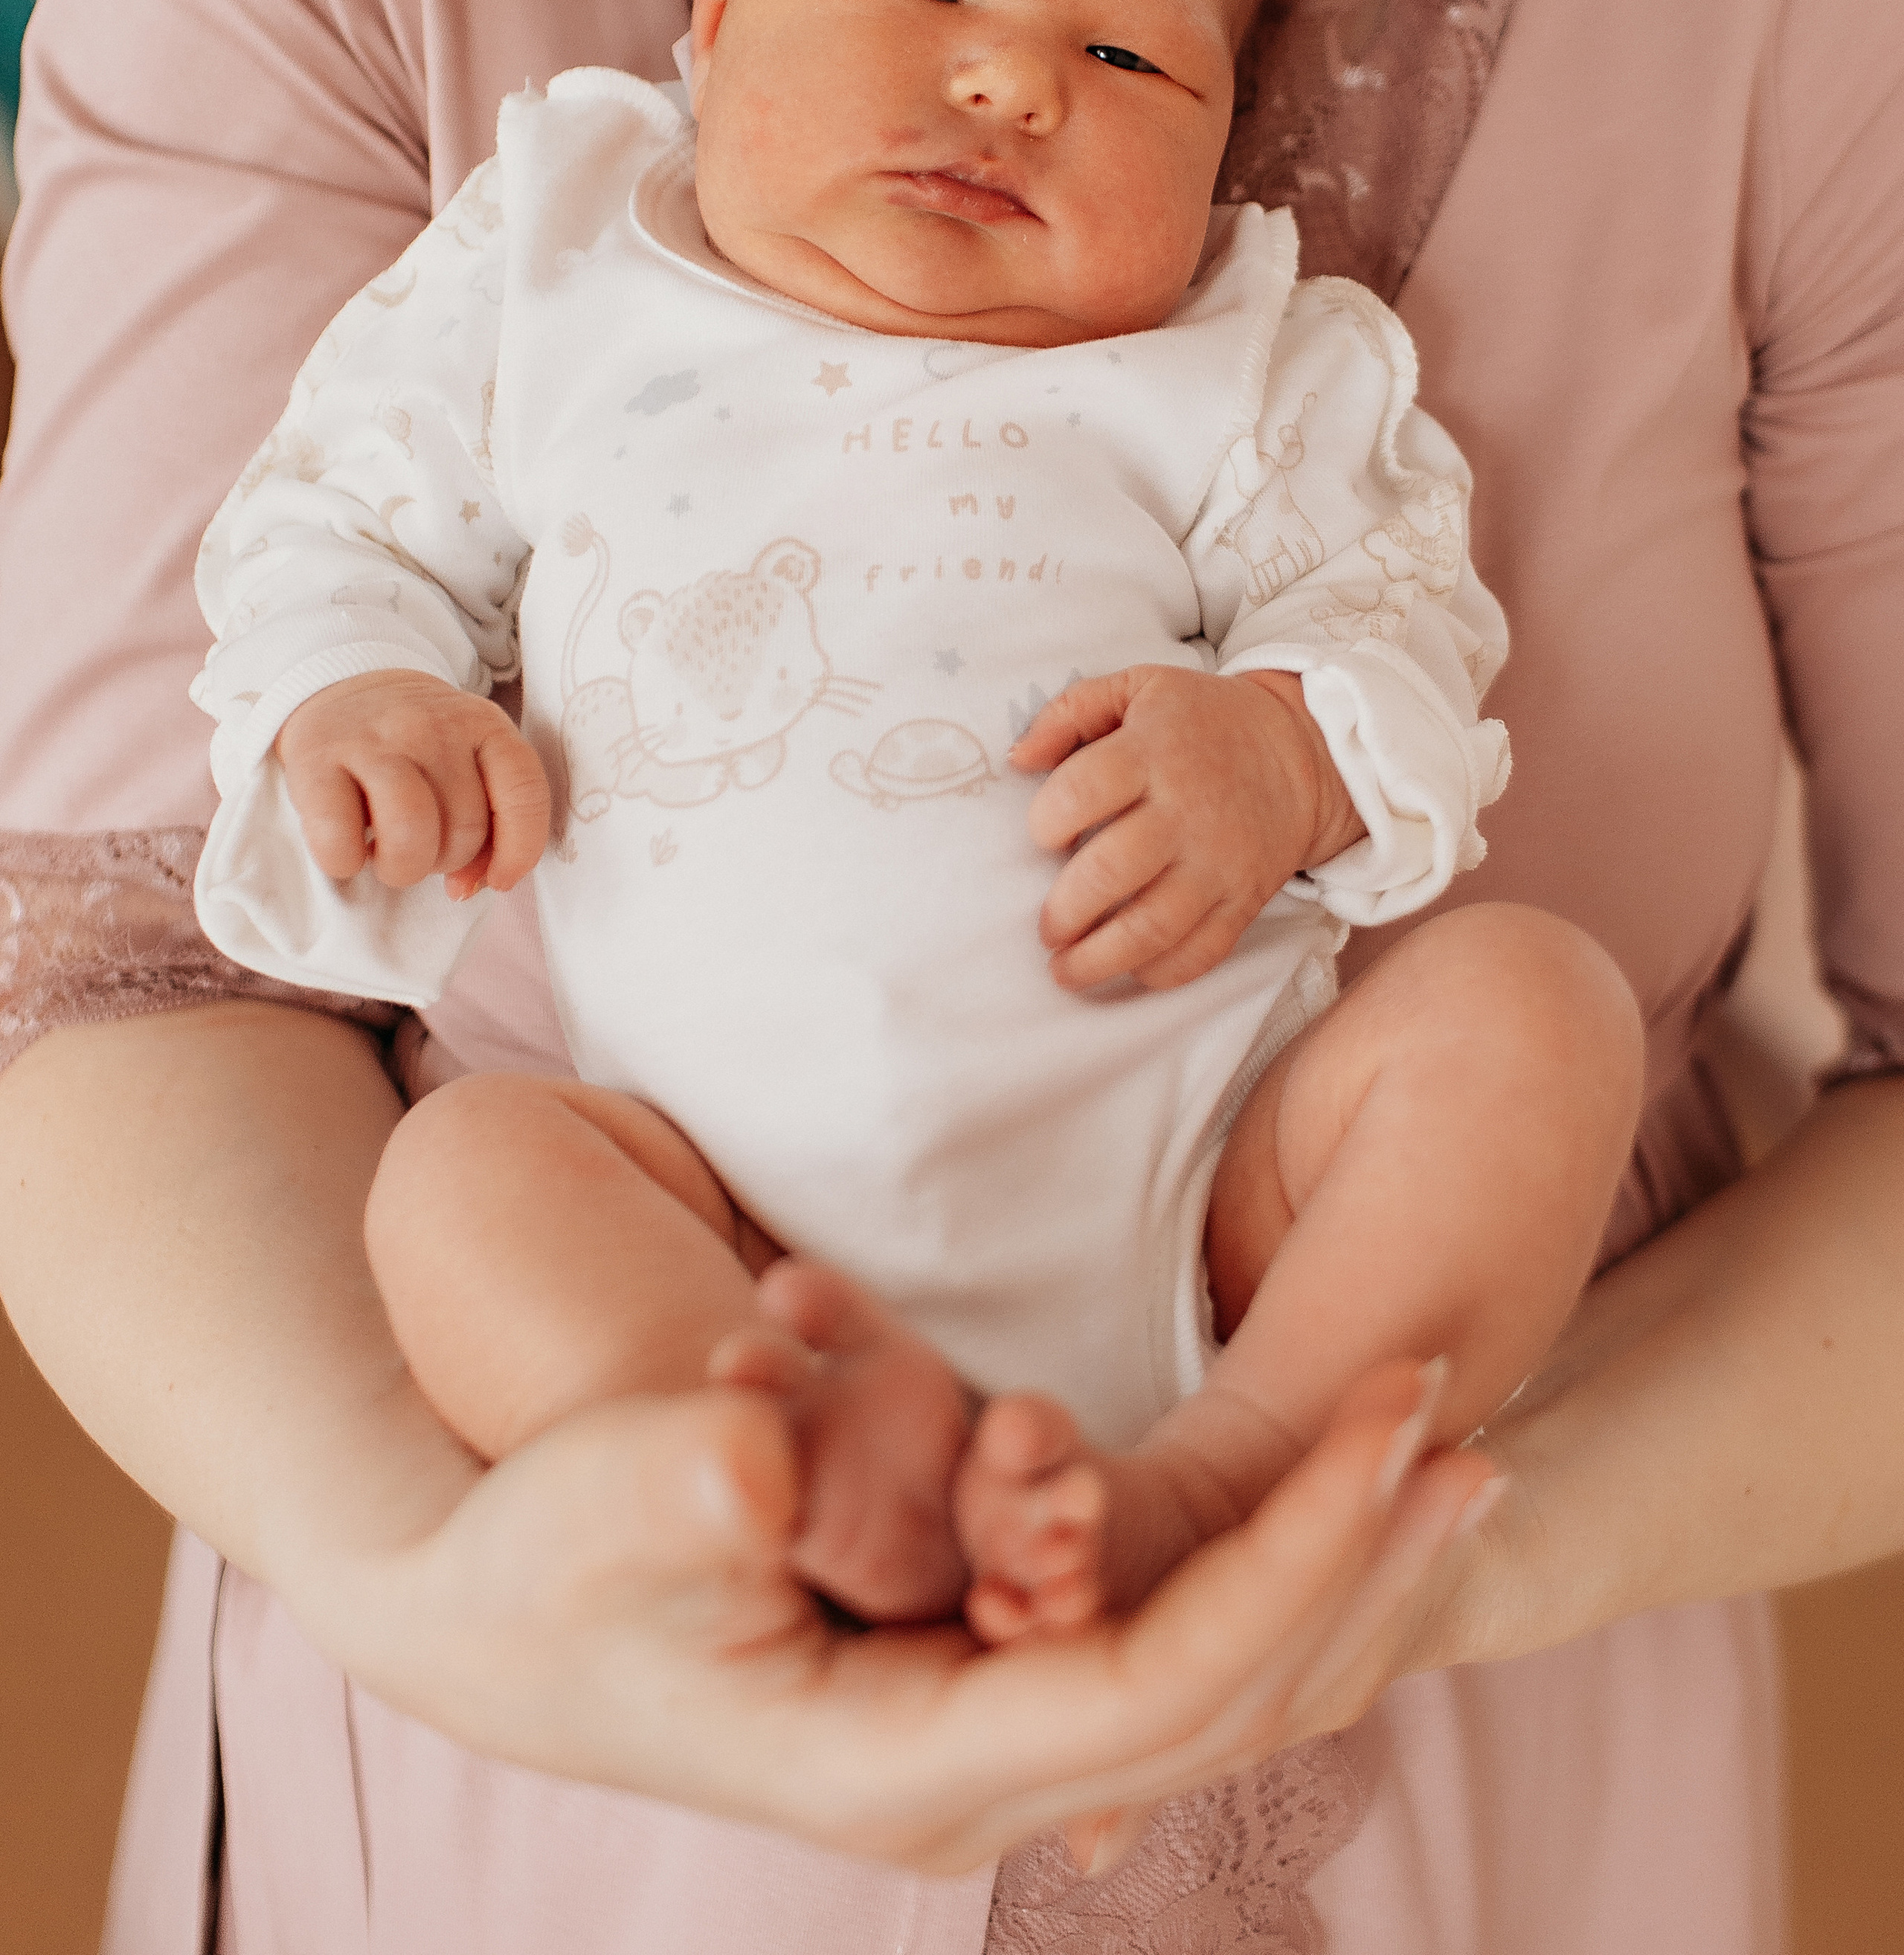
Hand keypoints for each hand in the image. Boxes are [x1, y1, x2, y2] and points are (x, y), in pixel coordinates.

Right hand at [274, 670, 550, 899]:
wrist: (341, 687)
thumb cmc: (414, 745)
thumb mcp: (466, 760)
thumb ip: (487, 820)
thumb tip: (468, 886)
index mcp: (483, 724)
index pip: (524, 793)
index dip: (519, 850)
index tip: (500, 878)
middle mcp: (431, 726)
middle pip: (465, 827)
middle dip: (447, 861)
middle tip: (423, 848)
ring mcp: (372, 740)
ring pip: (410, 833)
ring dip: (403, 868)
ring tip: (389, 857)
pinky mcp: (315, 761)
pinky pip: (340, 839)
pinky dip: (346, 861)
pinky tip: (349, 848)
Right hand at [310, 1360, 1492, 1875]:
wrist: (491, 1620)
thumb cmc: (538, 1565)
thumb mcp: (587, 1515)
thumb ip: (676, 1488)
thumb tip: (764, 1454)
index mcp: (909, 1763)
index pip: (1164, 1680)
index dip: (1297, 1551)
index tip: (1398, 1415)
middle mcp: (974, 1784)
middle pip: (1229, 1701)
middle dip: (1360, 1563)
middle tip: (1471, 1422)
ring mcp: (986, 1750)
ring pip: (1217, 1691)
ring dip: (1339, 1572)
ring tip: (1449, 1453)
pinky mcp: (984, 1691)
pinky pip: (1165, 1656)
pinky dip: (1262, 1571)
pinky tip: (1321, 1497)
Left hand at [1011, 667, 1363, 990]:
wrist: (1298, 752)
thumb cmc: (1201, 721)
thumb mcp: (1137, 688)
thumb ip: (1070, 712)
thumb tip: (1017, 758)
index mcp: (1152, 751)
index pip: (1082, 791)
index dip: (1047, 821)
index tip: (1043, 836)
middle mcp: (1185, 811)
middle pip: (1112, 871)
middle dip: (1065, 911)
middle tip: (1047, 927)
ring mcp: (1218, 861)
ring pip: (1153, 926)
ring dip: (1099, 958)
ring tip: (1066, 970)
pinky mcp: (1244, 899)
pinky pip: (1202, 951)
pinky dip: (1161, 972)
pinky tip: (1131, 970)